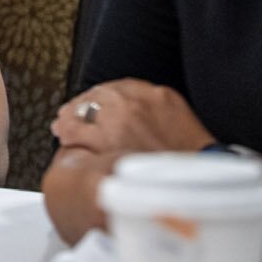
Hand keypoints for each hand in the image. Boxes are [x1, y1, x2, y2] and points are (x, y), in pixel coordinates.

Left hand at [49, 78, 212, 155]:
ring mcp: (118, 127)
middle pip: (93, 98)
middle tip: (67, 113)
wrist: (200, 175)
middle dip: (78, 106)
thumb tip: (128, 98)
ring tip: (62, 127)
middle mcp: (131, 105)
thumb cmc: (190, 149)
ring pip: (82, 116)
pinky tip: (66, 141)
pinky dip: (70, 138)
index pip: (112, 86)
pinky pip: (79, 138)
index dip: (95, 95)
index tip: (88, 102)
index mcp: (149, 93)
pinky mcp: (109, 149)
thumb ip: (149, 99)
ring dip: (69, 121)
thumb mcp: (175, 109)